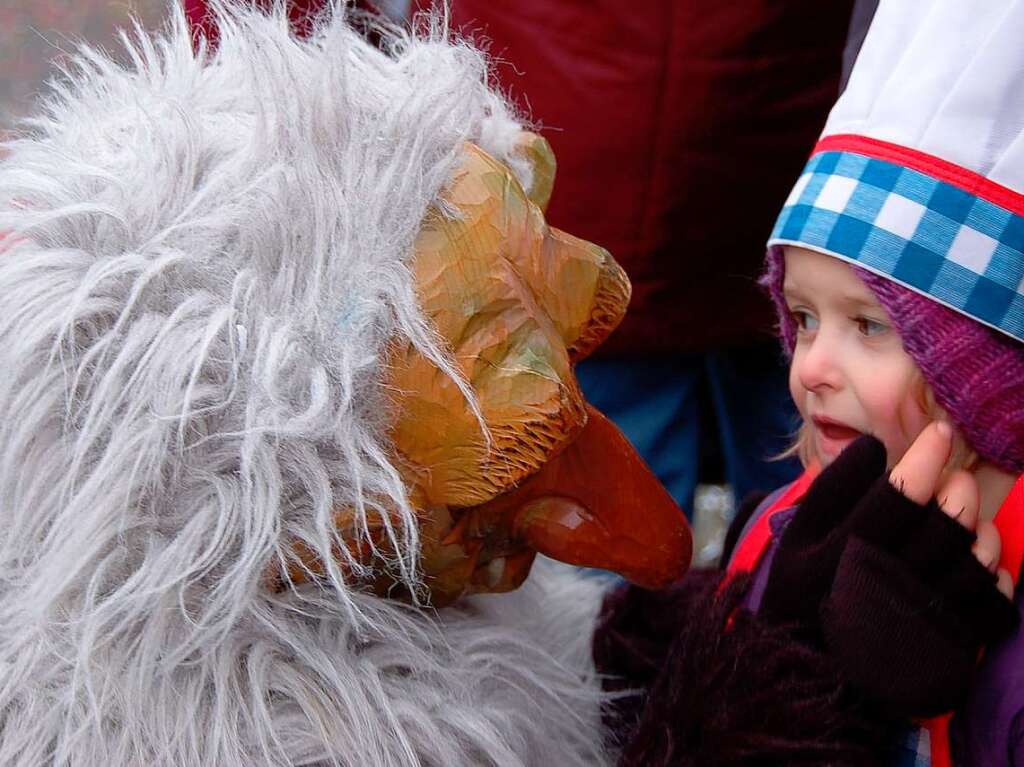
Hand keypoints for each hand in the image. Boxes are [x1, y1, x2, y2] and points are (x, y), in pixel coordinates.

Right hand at [761, 423, 1018, 718]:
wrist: (810, 669)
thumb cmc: (804, 589)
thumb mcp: (797, 537)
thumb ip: (830, 490)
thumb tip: (874, 446)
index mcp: (846, 554)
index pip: (898, 496)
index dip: (925, 457)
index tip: (938, 431)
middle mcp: (889, 586)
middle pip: (945, 525)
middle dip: (958, 488)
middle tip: (955, 473)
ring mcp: (924, 618)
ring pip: (976, 560)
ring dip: (980, 529)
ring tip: (966, 516)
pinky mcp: (950, 644)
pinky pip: (996, 604)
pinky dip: (997, 575)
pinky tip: (979, 561)